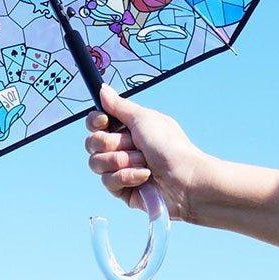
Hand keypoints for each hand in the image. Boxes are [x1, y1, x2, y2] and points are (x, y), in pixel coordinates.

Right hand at [85, 84, 215, 221]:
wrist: (186, 179)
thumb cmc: (170, 146)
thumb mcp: (143, 118)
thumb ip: (118, 105)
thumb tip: (102, 89)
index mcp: (125, 128)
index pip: (94, 123)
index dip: (95, 122)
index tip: (105, 121)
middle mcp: (120, 147)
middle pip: (92, 143)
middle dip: (113, 143)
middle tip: (134, 144)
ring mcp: (121, 169)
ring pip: (96, 163)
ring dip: (122, 161)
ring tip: (143, 162)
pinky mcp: (123, 190)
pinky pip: (108, 181)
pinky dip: (127, 176)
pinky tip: (145, 176)